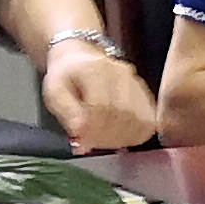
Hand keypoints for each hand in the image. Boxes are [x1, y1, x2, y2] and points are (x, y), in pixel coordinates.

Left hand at [43, 44, 158, 151]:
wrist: (80, 60)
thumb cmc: (67, 77)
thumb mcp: (55, 91)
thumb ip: (66, 111)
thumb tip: (80, 131)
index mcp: (95, 69)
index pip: (101, 105)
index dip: (92, 128)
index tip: (82, 139)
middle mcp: (120, 73)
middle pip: (123, 114)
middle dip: (106, 136)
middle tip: (91, 143)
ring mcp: (136, 83)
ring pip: (139, 119)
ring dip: (121, 137)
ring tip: (103, 141)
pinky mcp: (144, 93)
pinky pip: (149, 121)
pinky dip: (136, 134)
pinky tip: (120, 137)